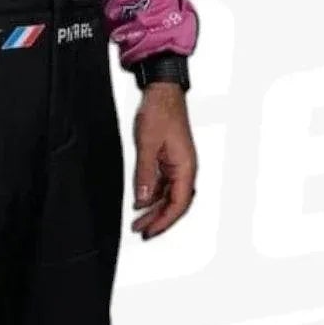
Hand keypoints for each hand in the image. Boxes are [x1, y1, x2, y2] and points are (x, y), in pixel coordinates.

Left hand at [130, 83, 196, 238]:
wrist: (162, 92)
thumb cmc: (160, 112)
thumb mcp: (147, 145)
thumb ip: (145, 174)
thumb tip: (142, 200)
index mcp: (185, 167)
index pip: (178, 203)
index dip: (164, 221)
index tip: (150, 232)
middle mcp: (184, 169)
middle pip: (175, 203)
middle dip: (158, 220)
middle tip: (141, 232)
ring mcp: (177, 165)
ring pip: (168, 195)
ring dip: (154, 209)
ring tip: (138, 221)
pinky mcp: (169, 160)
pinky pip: (162, 184)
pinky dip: (152, 195)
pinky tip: (140, 202)